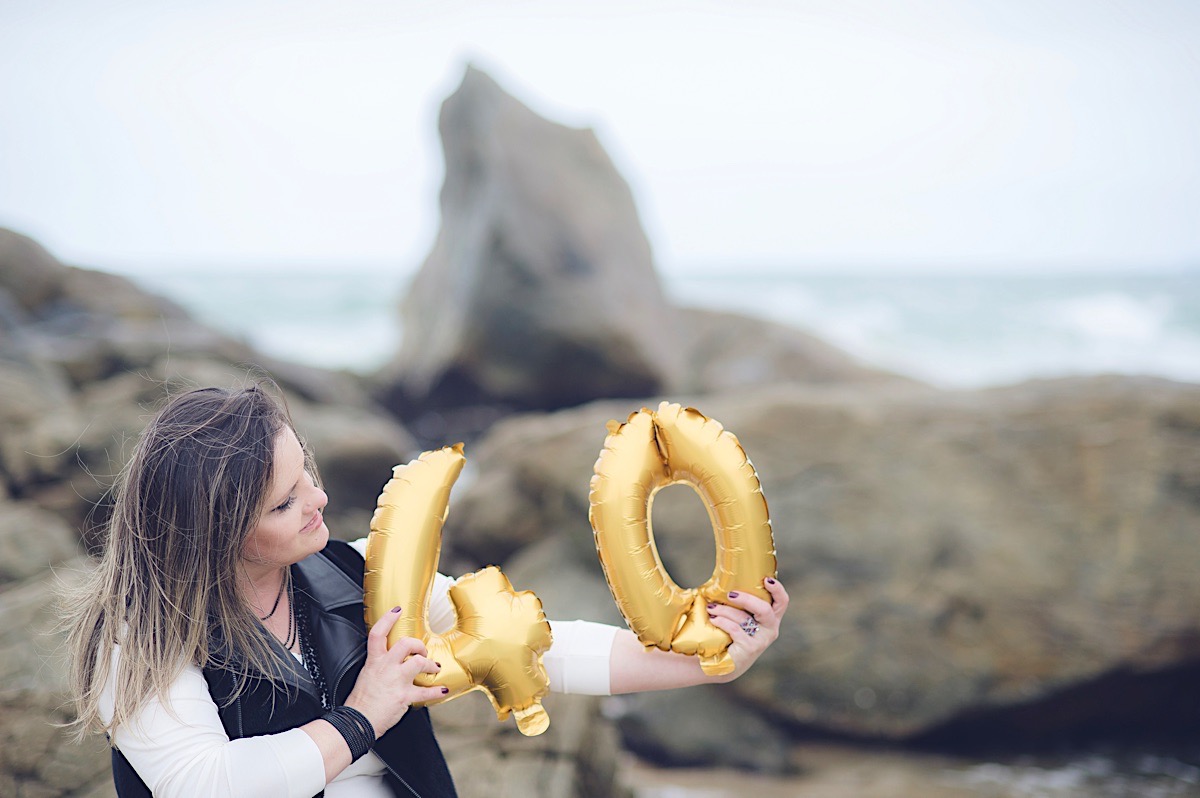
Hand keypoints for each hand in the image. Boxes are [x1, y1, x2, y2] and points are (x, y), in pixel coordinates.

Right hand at [343, 607, 446, 734]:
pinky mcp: (404, 696)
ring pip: (419, 662)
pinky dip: (437, 691)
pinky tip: (443, 689)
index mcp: (374, 661)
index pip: (378, 633)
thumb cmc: (360, 702)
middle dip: (419, 645)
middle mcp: (386, 667)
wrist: (357, 722)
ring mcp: (396, 681)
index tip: (397, 610)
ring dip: (430, 665)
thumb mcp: (366, 676)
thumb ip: (379, 666)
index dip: (388, 619)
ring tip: (434, 668)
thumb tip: (390, 664)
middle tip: (423, 650)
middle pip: (406, 644)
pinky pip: (426, 692)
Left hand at [706, 577, 788, 680]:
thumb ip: (740, 602)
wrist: (722, 661)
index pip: (782, 602)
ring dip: (724, 610)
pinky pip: (736, 629)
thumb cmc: (730, 632)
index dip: (778, 590)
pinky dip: (723, 622)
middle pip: (765, 609)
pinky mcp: (750, 649)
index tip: (766, 580)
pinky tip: (713, 619)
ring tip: (711, 607)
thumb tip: (725, 578)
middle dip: (747, 599)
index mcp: (770, 618)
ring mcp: (761, 641)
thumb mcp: (739, 616)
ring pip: (744, 618)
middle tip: (730, 594)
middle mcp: (770, 629)